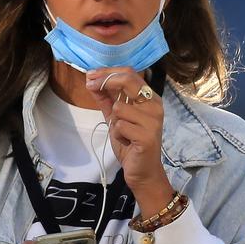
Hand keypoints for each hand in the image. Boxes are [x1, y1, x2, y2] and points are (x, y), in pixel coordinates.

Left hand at [85, 66, 170, 195]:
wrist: (143, 172)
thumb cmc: (131, 143)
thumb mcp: (115, 118)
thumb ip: (106, 99)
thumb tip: (92, 81)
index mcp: (149, 98)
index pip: (130, 74)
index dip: (108, 71)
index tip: (91, 74)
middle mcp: (154, 105)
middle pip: (128, 80)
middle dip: (105, 80)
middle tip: (89, 84)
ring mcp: (153, 120)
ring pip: (119, 107)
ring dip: (113, 121)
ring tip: (122, 132)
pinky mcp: (147, 136)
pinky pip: (120, 125)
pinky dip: (117, 134)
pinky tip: (126, 142)